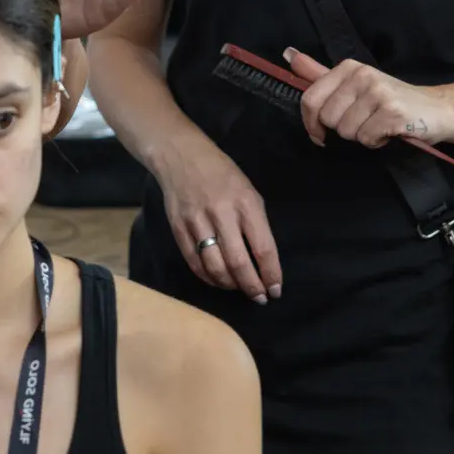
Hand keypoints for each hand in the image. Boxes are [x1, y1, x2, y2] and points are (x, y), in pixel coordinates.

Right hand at [159, 136, 281, 302]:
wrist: (181, 157)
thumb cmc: (222, 174)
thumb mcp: (248, 191)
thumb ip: (256, 223)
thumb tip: (262, 260)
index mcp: (245, 203)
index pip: (263, 247)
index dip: (271, 274)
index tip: (276, 290)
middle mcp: (221, 213)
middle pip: (238, 262)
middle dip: (252, 286)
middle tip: (259, 297)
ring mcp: (197, 221)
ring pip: (215, 266)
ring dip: (230, 285)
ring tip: (239, 288)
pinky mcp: (178, 228)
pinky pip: (194, 262)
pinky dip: (208, 278)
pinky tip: (218, 281)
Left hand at [286, 48, 453, 148]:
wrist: (438, 109)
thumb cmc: (392, 100)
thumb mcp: (354, 84)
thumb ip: (319, 73)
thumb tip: (289, 55)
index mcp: (348, 68)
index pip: (311, 99)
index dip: (311, 123)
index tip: (320, 133)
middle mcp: (362, 76)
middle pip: (328, 118)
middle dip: (343, 129)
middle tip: (365, 121)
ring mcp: (378, 93)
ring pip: (346, 131)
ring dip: (362, 136)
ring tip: (379, 125)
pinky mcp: (393, 113)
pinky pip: (366, 139)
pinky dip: (377, 142)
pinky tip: (390, 131)